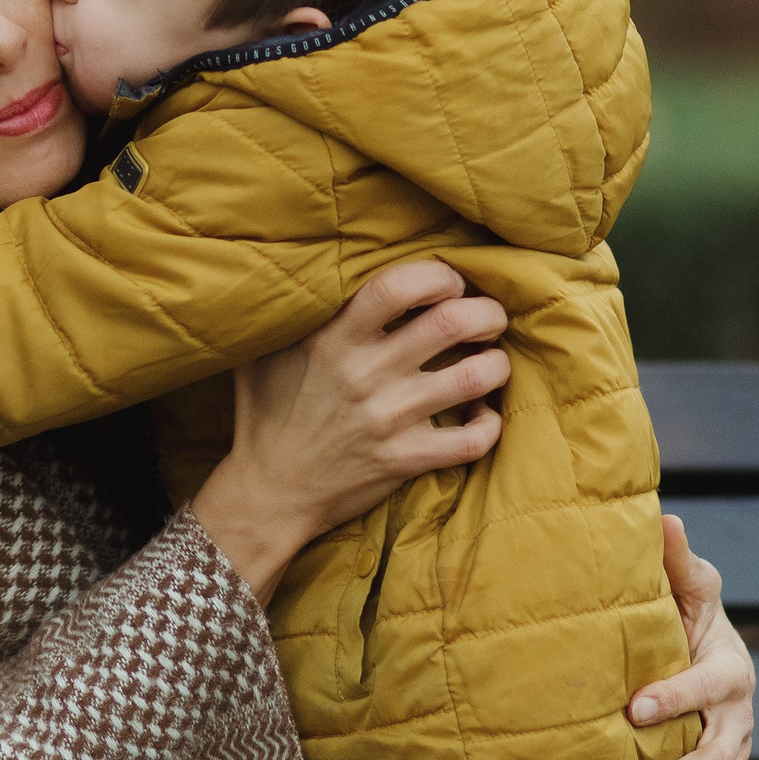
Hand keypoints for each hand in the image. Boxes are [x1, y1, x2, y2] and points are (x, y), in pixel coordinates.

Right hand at [192, 261, 509, 603]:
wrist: (267, 493)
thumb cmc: (265, 415)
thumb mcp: (262, 352)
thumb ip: (290, 312)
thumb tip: (304, 266)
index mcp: (332, 339)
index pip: (397, 286)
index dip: (437, 276)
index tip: (446, 285)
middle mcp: (365, 374)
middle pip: (452, 321)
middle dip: (485, 312)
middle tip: (486, 319)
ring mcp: (389, 419)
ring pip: (476, 376)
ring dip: (496, 363)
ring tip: (490, 361)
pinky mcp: (405, 460)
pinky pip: (473, 440)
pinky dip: (489, 424)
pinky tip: (481, 414)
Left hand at [629, 515, 754, 759]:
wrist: (694, 654)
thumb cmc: (679, 618)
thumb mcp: (681, 589)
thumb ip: (675, 563)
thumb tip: (668, 519)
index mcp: (729, 665)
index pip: (709, 685)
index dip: (676, 697)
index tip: (634, 711)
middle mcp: (739, 712)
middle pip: (722, 750)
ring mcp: (737, 747)